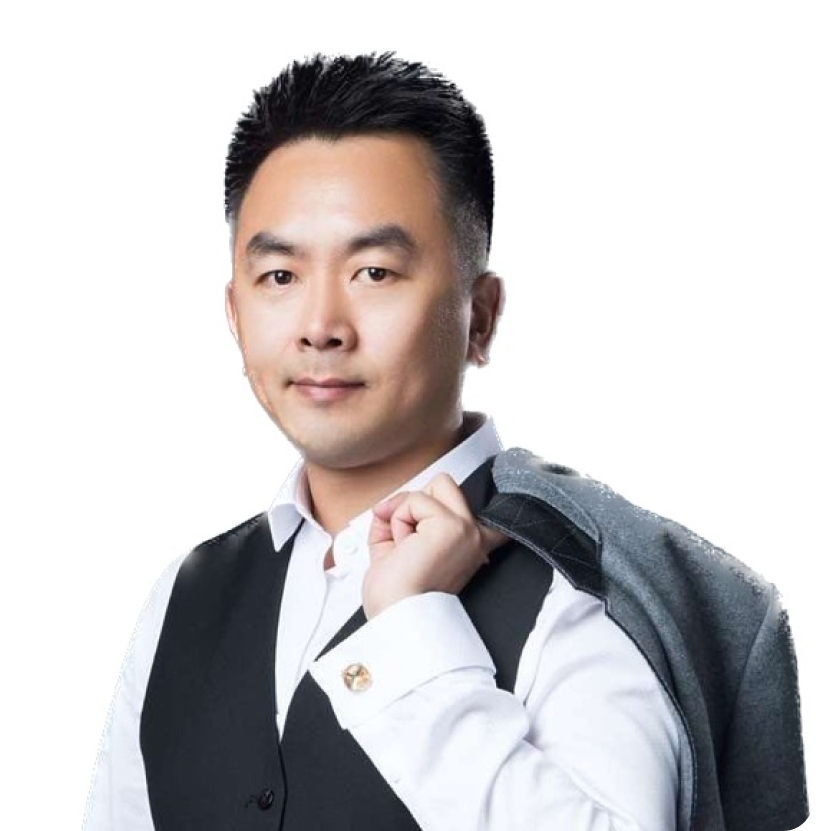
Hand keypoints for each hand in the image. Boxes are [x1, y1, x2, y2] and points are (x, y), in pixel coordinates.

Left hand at [363, 473, 508, 618]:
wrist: (395, 619)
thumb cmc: (395, 598)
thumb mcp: (398, 550)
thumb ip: (400, 521)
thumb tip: (389, 504)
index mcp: (470, 547)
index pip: (474, 505)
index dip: (440, 504)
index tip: (424, 520)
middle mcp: (476, 537)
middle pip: (446, 484)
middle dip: (414, 503)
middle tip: (404, 540)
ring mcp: (467, 530)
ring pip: (436, 484)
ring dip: (406, 513)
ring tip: (406, 547)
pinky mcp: (453, 527)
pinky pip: (415, 500)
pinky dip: (399, 519)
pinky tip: (404, 547)